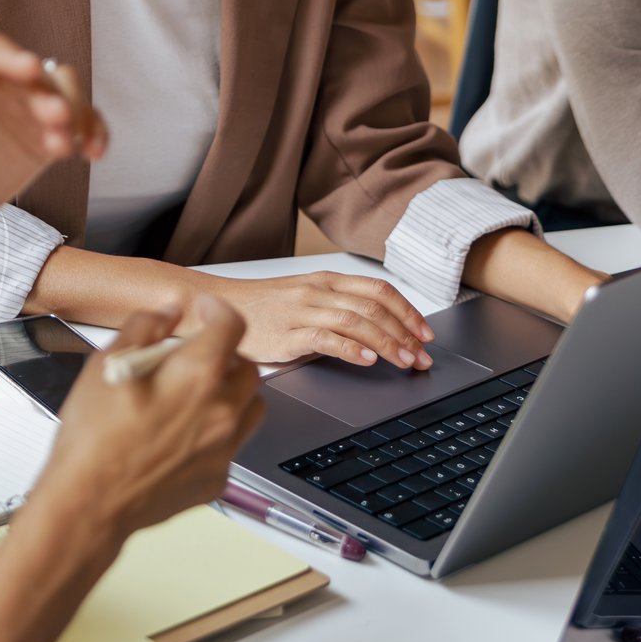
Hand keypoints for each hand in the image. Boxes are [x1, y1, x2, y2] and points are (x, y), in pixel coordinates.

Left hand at [0, 34, 107, 240]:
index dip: (9, 57)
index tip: (30, 67)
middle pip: (34, 74)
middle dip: (50, 93)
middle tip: (59, 118)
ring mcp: (25, 107)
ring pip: (64, 92)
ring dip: (76, 112)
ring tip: (73, 145)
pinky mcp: (45, 135)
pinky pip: (80, 123)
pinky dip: (93, 132)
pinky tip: (95, 152)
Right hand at [28, 298, 265, 542]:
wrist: (90, 504)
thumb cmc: (94, 441)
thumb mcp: (107, 365)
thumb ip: (143, 329)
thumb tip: (166, 314)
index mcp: (196, 376)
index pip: (231, 326)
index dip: (217, 310)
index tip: (205, 311)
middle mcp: (221, 411)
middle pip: (249, 369)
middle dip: (227, 354)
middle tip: (197, 355)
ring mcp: (223, 449)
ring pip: (252, 408)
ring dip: (233, 393)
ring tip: (199, 393)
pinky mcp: (216, 479)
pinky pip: (233, 446)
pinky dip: (219, 432)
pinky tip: (185, 434)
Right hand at [209, 270, 435, 369]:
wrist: (215, 306)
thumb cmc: (260, 308)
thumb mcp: (303, 297)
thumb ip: (336, 307)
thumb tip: (378, 329)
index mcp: (326, 280)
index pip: (378, 290)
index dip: (408, 311)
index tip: (426, 333)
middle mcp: (317, 291)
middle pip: (374, 307)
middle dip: (405, 333)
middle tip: (423, 356)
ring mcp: (302, 311)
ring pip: (356, 322)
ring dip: (387, 343)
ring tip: (405, 361)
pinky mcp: (286, 333)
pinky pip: (325, 338)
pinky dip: (351, 349)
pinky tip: (367, 361)